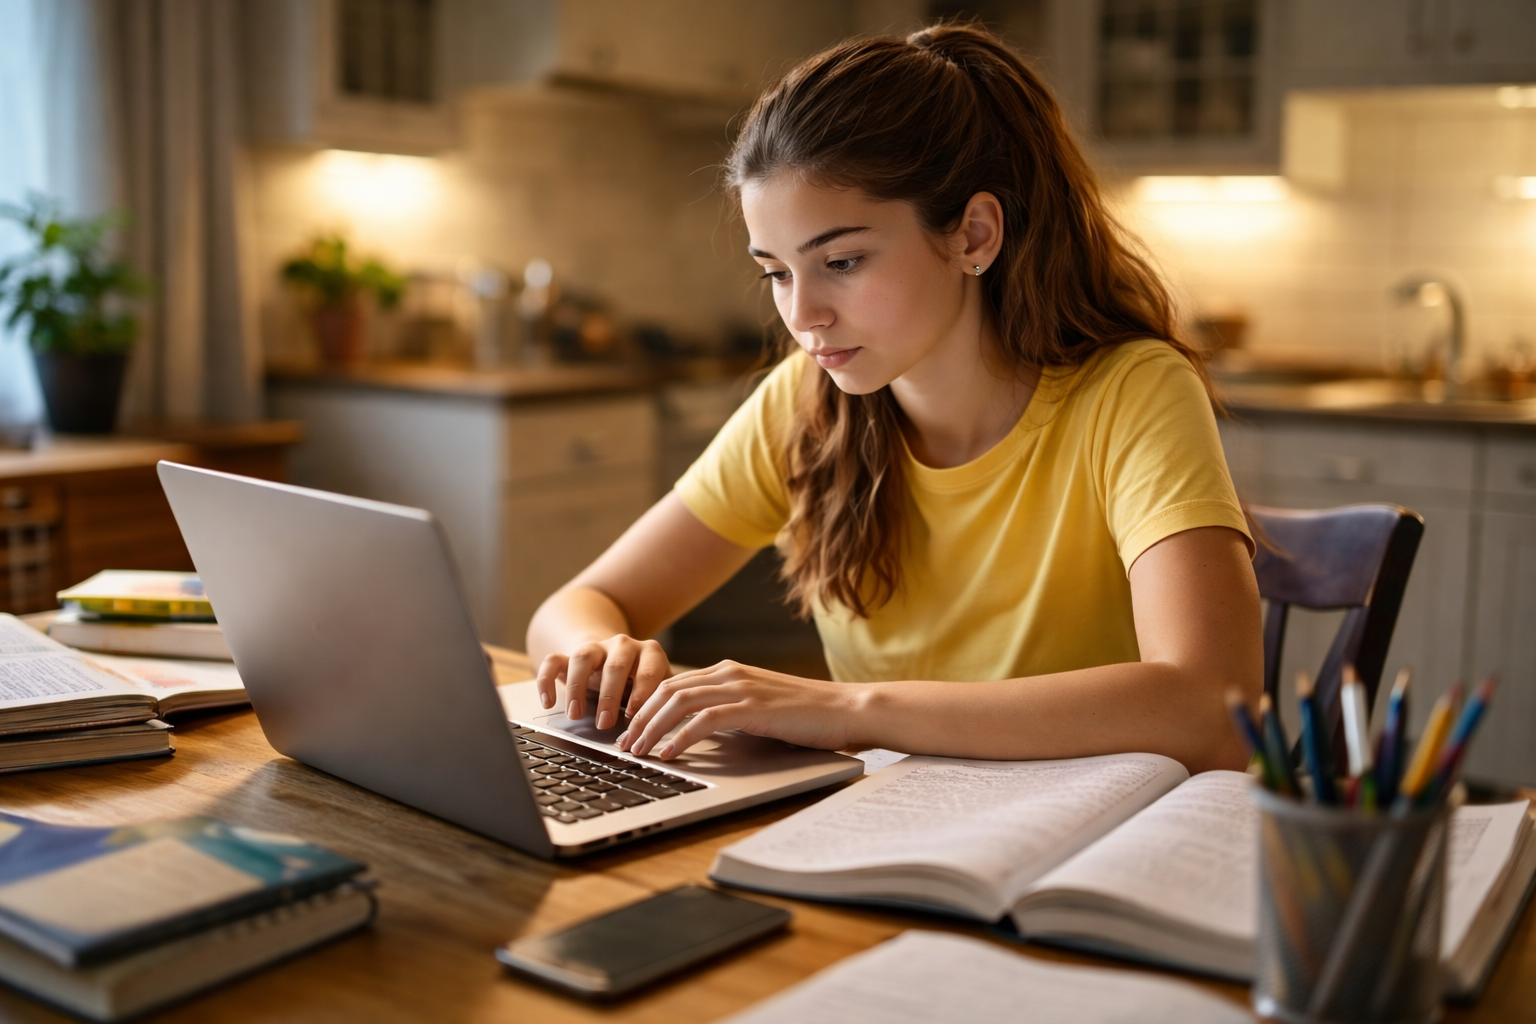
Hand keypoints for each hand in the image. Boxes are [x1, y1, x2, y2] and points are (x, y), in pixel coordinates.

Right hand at [534, 635, 670, 729]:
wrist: (613, 659)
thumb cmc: (640, 683)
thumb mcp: (656, 689)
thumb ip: (661, 704)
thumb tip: (667, 733)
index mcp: (650, 652)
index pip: (648, 672)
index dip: (642, 696)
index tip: (635, 720)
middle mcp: (622, 644)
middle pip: (615, 666)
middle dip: (610, 696)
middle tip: (605, 724)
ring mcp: (595, 647)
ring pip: (582, 658)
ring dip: (578, 688)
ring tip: (575, 715)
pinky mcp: (569, 654)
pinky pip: (553, 661)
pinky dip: (547, 681)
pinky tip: (548, 702)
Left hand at [616, 660, 864, 759]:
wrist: (848, 710)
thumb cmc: (809, 716)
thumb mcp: (761, 708)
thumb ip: (731, 711)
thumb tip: (698, 731)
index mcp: (730, 671)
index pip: (673, 684)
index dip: (646, 706)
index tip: (631, 729)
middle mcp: (730, 673)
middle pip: (667, 690)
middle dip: (640, 718)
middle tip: (624, 744)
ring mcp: (741, 687)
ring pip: (678, 702)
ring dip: (652, 728)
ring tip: (637, 752)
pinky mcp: (752, 707)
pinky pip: (704, 720)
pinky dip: (680, 737)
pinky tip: (668, 754)